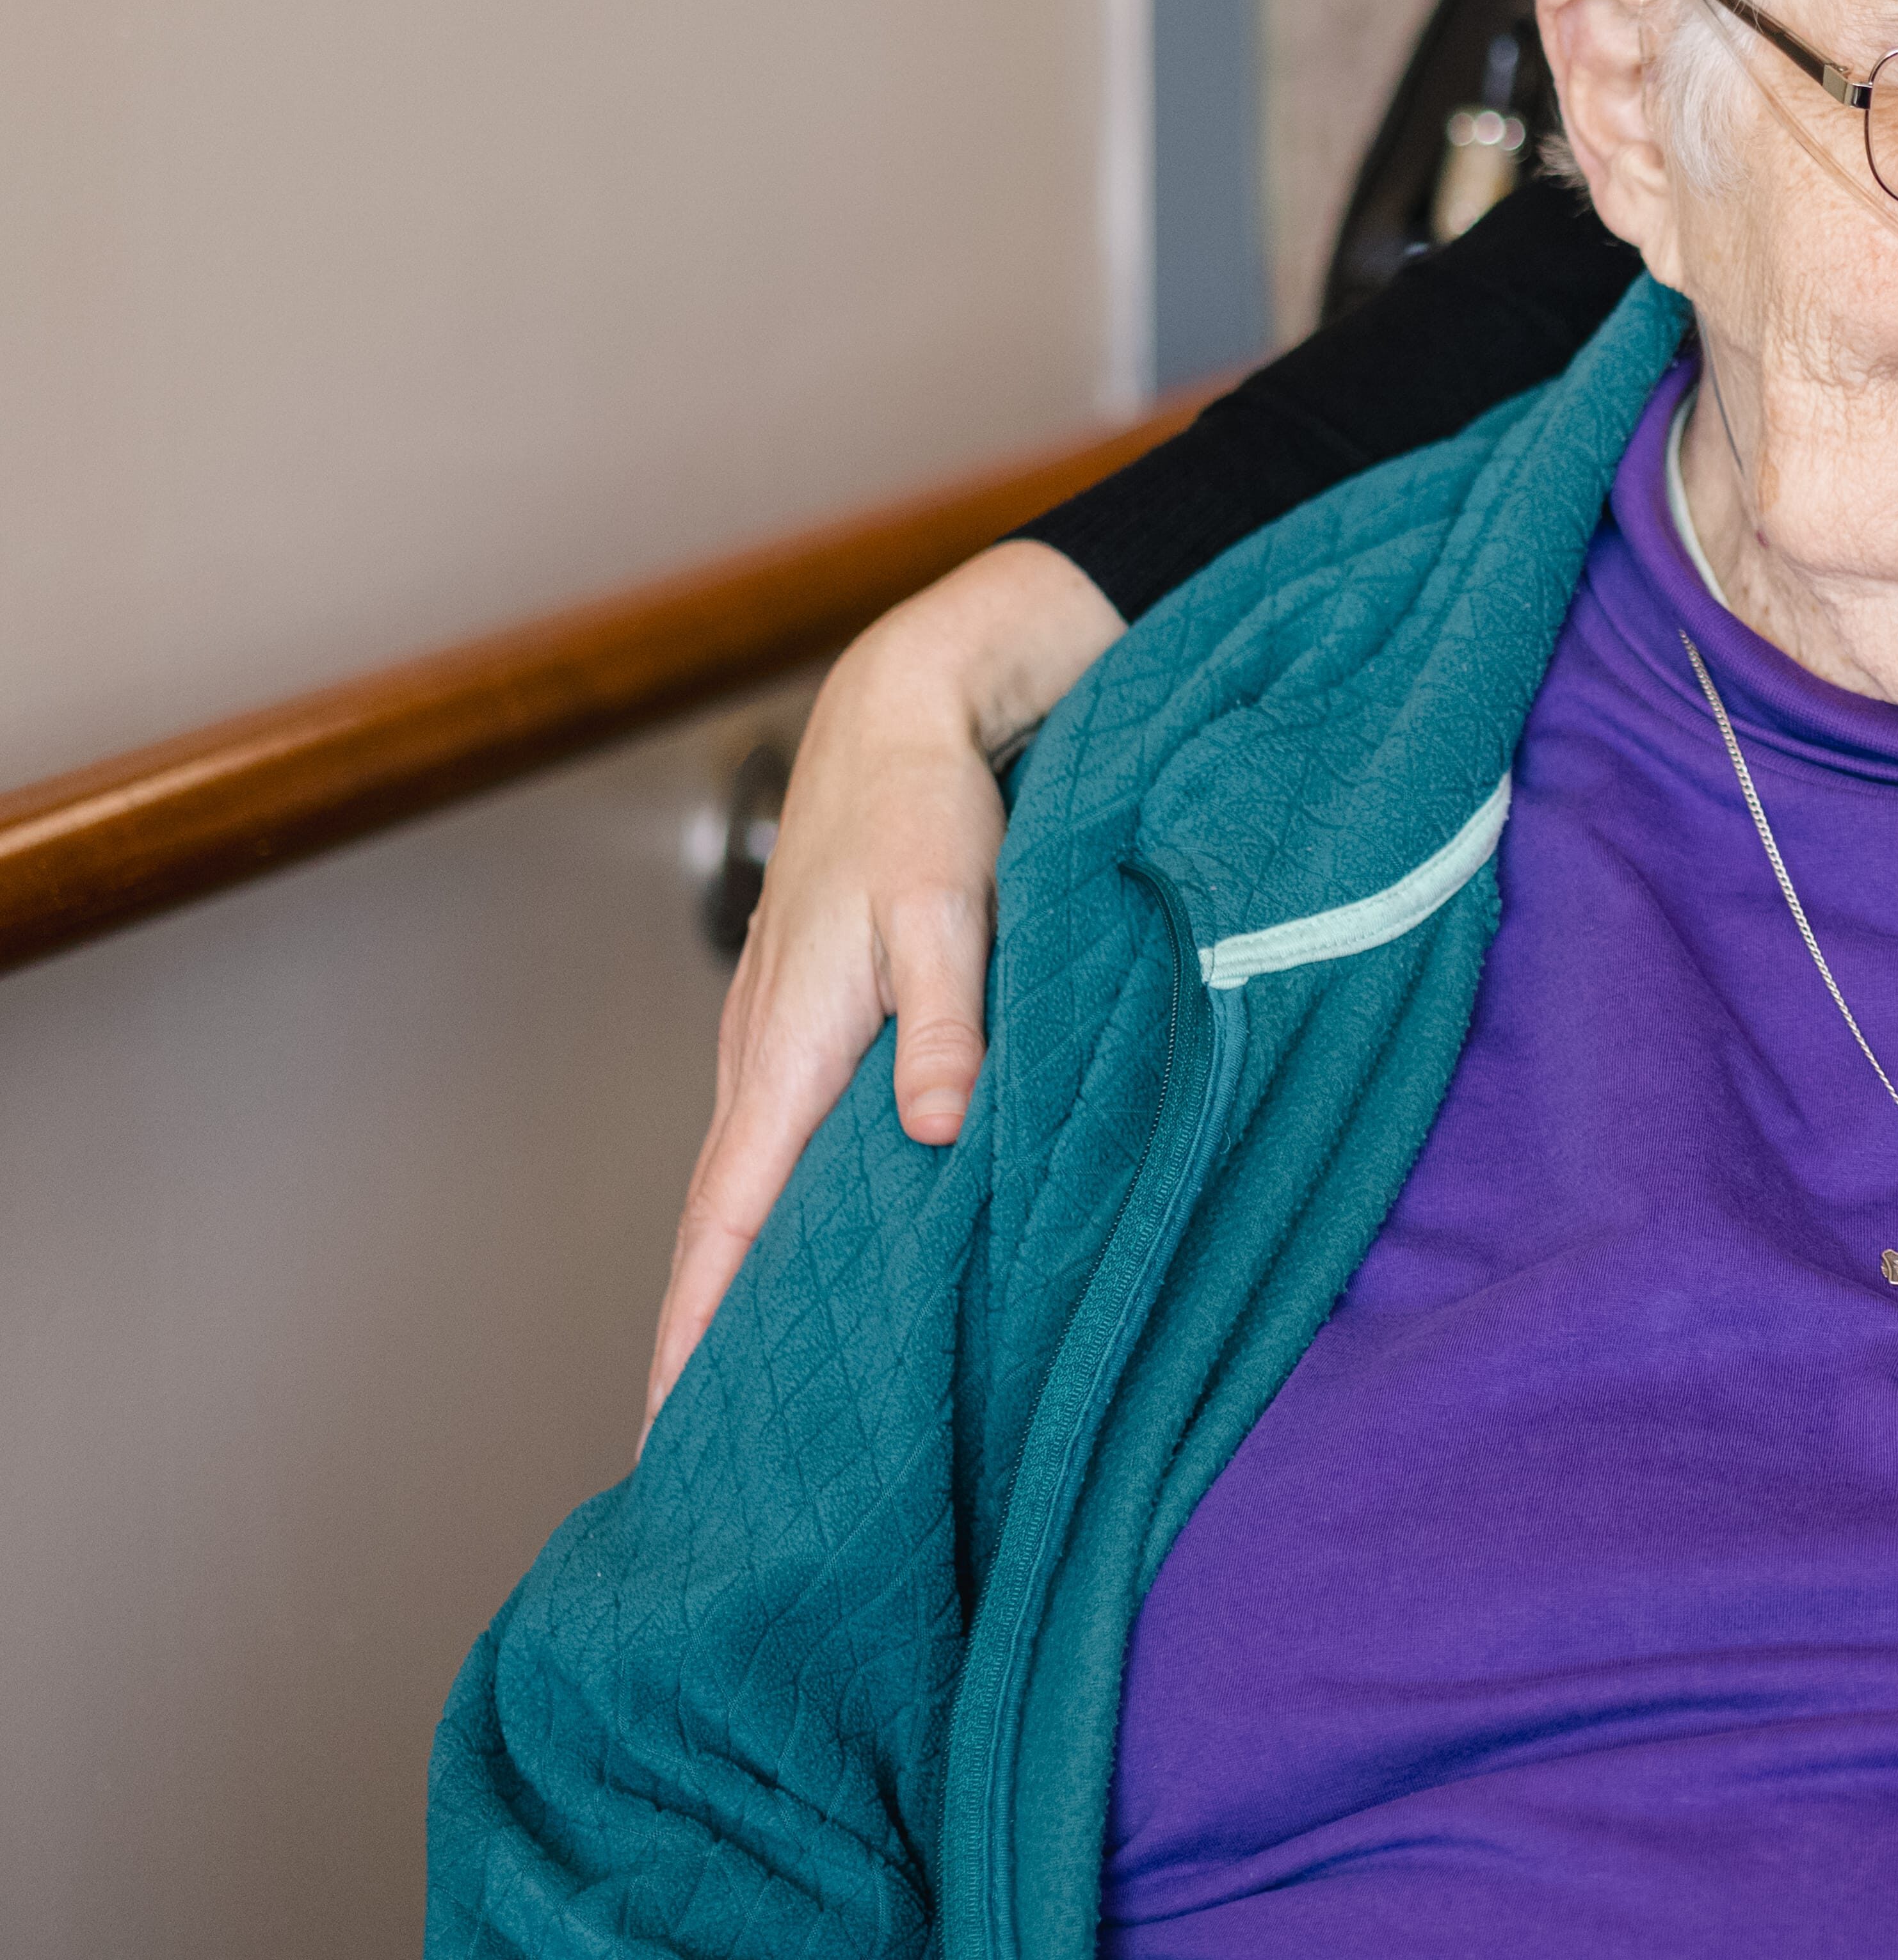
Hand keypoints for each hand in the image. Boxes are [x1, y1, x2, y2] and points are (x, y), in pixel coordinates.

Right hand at [644, 542, 1123, 1418]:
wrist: (908, 712)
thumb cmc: (931, 807)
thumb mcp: (954, 908)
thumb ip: (948, 1018)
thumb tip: (932, 1130)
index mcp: (788, 1052)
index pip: (724, 1223)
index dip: (695, 1330)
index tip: (669, 1434)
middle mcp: (765, 1062)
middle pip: (727, 1230)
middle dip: (710, 1340)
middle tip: (715, 1461)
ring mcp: (784, 1049)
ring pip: (755, 1194)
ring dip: (748, 1285)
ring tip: (765, 1395)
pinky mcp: (816, 1031)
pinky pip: (788, 1150)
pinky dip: (785, 1219)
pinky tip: (821, 1265)